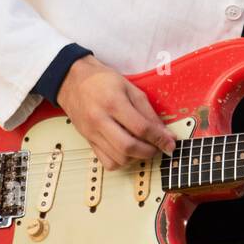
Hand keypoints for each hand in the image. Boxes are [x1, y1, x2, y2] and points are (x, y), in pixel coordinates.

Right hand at [57, 55, 176, 169]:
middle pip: (128, 147)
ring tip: (143, 147)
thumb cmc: (102, 80)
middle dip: (149, 151)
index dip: (159, 138)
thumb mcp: (130, 88)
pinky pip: (107, 162)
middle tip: (158, 147)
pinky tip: (128, 151)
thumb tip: (165, 133)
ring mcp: (92, 133)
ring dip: (136, 158)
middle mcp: (100, 120)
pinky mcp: (88, 141)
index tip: (170, 143)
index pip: (141, 128)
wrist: (72, 81)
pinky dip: (121, 161)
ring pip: (118, 159)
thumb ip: (148, 112)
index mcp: (113, 103)